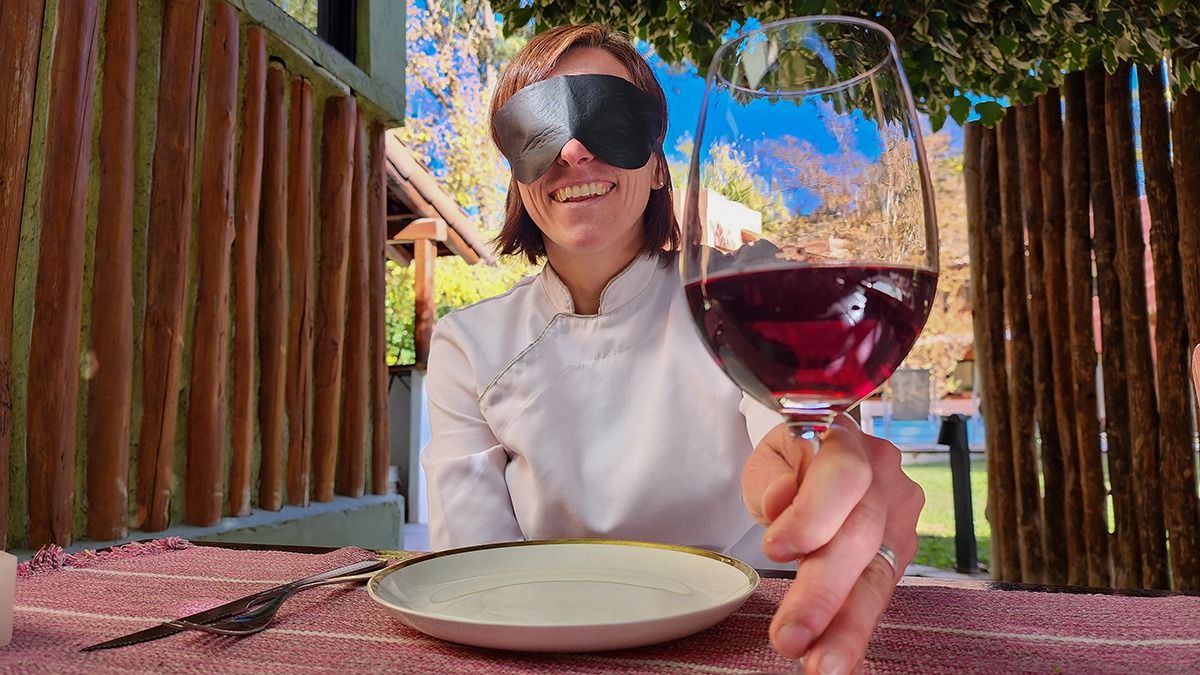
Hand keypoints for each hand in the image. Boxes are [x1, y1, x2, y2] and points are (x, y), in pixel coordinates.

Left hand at [742, 414, 923, 672]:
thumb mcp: (768, 460)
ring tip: (823, 665)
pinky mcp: (901, 551)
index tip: (776, 548)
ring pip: (876, 575)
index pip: (842, 475)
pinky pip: (877, 595)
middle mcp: (883, 475)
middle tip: (791, 636)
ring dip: (847, 626)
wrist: (818, 457)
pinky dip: (854, 629)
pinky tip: (841, 661)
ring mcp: (899, 515)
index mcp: (845, 438)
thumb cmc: (790, 459)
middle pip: (860, 536)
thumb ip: (771, 479)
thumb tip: (780, 501)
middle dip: (824, 593)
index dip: (813, 514)